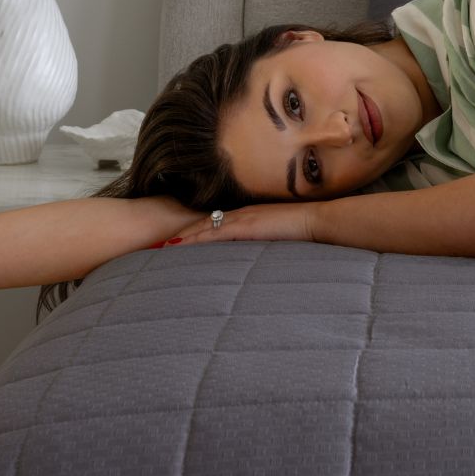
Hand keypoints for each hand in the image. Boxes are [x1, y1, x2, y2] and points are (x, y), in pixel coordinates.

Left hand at [164, 201, 317, 246]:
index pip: (213, 224)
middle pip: (203, 223)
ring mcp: (242, 218)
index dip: (193, 232)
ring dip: (183, 238)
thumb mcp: (277, 237)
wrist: (315, 221)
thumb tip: (252, 261)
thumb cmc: (301, 232)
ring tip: (162, 247)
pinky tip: (182, 246)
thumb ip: (263, 244)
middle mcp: (240, 214)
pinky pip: (215, 232)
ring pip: (204, 227)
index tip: (175, 242)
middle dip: (181, 235)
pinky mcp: (246, 226)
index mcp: (247, 217)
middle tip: (158, 244)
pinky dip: (197, 239)